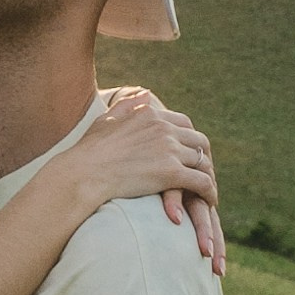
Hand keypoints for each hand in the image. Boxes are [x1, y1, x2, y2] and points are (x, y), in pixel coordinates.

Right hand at [69, 91, 215, 218]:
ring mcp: (169, 149)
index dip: (189, 137)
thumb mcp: (107, 119)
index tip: (190, 151)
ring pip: (203, 160)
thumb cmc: (89, 150)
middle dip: (204, 155)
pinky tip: (210, 201)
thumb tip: (147, 93)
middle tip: (204, 170)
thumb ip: (127, 104)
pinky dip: (209, 191)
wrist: (84, 172)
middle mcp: (163, 128)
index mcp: (149, 114)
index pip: (183, 121)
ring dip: (208, 174)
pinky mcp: (172, 172)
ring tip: (208, 188)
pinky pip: (202, 181)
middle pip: (198, 139)